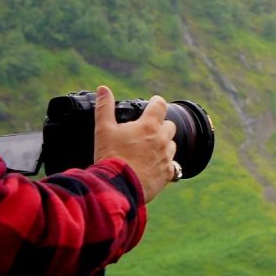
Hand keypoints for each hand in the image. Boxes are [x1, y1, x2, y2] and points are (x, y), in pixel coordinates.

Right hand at [94, 85, 178, 201]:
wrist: (117, 187)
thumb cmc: (110, 156)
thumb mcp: (103, 129)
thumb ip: (104, 107)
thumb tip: (103, 89)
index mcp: (149, 126)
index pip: (160, 105)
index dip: (156, 102)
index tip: (153, 103)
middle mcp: (162, 140)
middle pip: (170, 126)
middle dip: (161, 126)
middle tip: (147, 131)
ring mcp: (166, 157)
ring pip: (172, 146)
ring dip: (164, 145)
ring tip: (148, 150)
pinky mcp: (167, 174)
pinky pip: (172, 166)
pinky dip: (165, 165)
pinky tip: (153, 167)